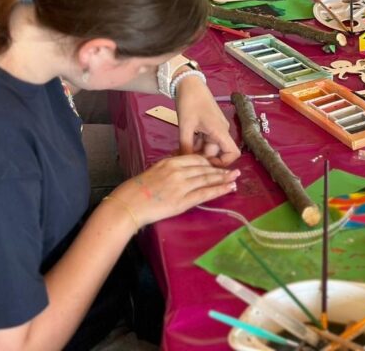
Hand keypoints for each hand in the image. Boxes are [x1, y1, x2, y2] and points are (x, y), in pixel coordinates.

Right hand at [116, 155, 238, 226]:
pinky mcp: (183, 201)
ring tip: (235, 177)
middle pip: (205, 169)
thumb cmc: (136, 189)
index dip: (209, 162)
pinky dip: (220, 190)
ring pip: (208, 179)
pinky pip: (205, 194)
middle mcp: (179, 171)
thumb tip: (180, 167)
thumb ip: (169, 168)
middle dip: (221, 170)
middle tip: (235, 170)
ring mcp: (182, 186)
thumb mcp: (154, 170)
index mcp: (171, 162)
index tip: (217, 164)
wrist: (129, 204)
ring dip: (224, 178)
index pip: (196, 159)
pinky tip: (230, 188)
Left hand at [174, 75, 240, 165]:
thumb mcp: (186, 125)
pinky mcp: (208, 125)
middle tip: (184, 162)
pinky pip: (204, 140)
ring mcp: (214, 128)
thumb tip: (184, 162)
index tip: (206, 166)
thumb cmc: (190, 102)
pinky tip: (181, 148)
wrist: (188, 83)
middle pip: (216, 152)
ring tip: (179, 156)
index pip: (233, 153)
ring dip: (196, 152)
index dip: (223, 163)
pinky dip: (194, 145)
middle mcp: (220, 131)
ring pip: (208, 147)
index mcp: (220, 131)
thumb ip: (186, 145)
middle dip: (201, 159)